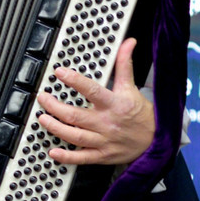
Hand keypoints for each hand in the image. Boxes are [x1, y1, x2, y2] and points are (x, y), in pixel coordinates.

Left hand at [35, 39, 154, 166]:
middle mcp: (106, 123)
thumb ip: (125, 64)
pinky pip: (81, 157)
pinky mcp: (101, 155)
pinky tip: (53, 151)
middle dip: (54, 106)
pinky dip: (66, 156)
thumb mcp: (132, 88)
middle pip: (75, 115)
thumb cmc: (141, 115)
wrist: (156, 141)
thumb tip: (128, 43)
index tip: (60, 72)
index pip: (91, 90)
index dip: (74, 80)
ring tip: (42, 119)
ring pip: (74, 135)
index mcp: (114, 104)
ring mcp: (103, 141)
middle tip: (43, 98)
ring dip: (55, 127)